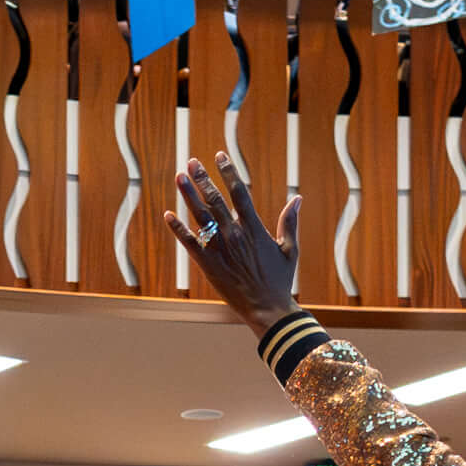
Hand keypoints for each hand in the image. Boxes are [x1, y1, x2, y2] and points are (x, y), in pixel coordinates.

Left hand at [167, 154, 302, 332]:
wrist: (267, 309)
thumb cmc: (280, 280)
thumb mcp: (290, 249)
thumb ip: (290, 223)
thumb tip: (297, 198)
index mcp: (254, 228)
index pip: (239, 192)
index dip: (228, 172)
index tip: (219, 156)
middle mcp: (235, 235)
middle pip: (215, 199)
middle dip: (203, 178)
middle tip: (192, 162)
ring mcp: (220, 249)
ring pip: (200, 216)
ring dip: (188, 195)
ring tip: (179, 177)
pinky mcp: (207, 265)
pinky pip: (189, 243)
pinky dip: (178, 228)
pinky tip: (168, 215)